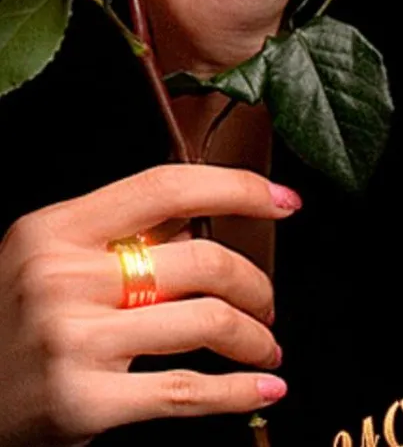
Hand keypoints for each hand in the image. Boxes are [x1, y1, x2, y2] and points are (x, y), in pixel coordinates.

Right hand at [0, 166, 300, 445]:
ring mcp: (71, 339)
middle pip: (199, 259)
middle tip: (266, 302)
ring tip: (265, 346)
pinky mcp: (82, 401)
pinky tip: (262, 389)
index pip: (164, 187)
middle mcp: (61, 276)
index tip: (283, 200)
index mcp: (55, 228)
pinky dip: (238, 392)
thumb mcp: (47, 256)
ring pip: (205, 321)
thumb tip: (201, 219)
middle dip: (254, 282)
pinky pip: (186, 390)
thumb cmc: (15, 319)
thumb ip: (119, 234)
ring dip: (254, 337)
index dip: (235, 188)